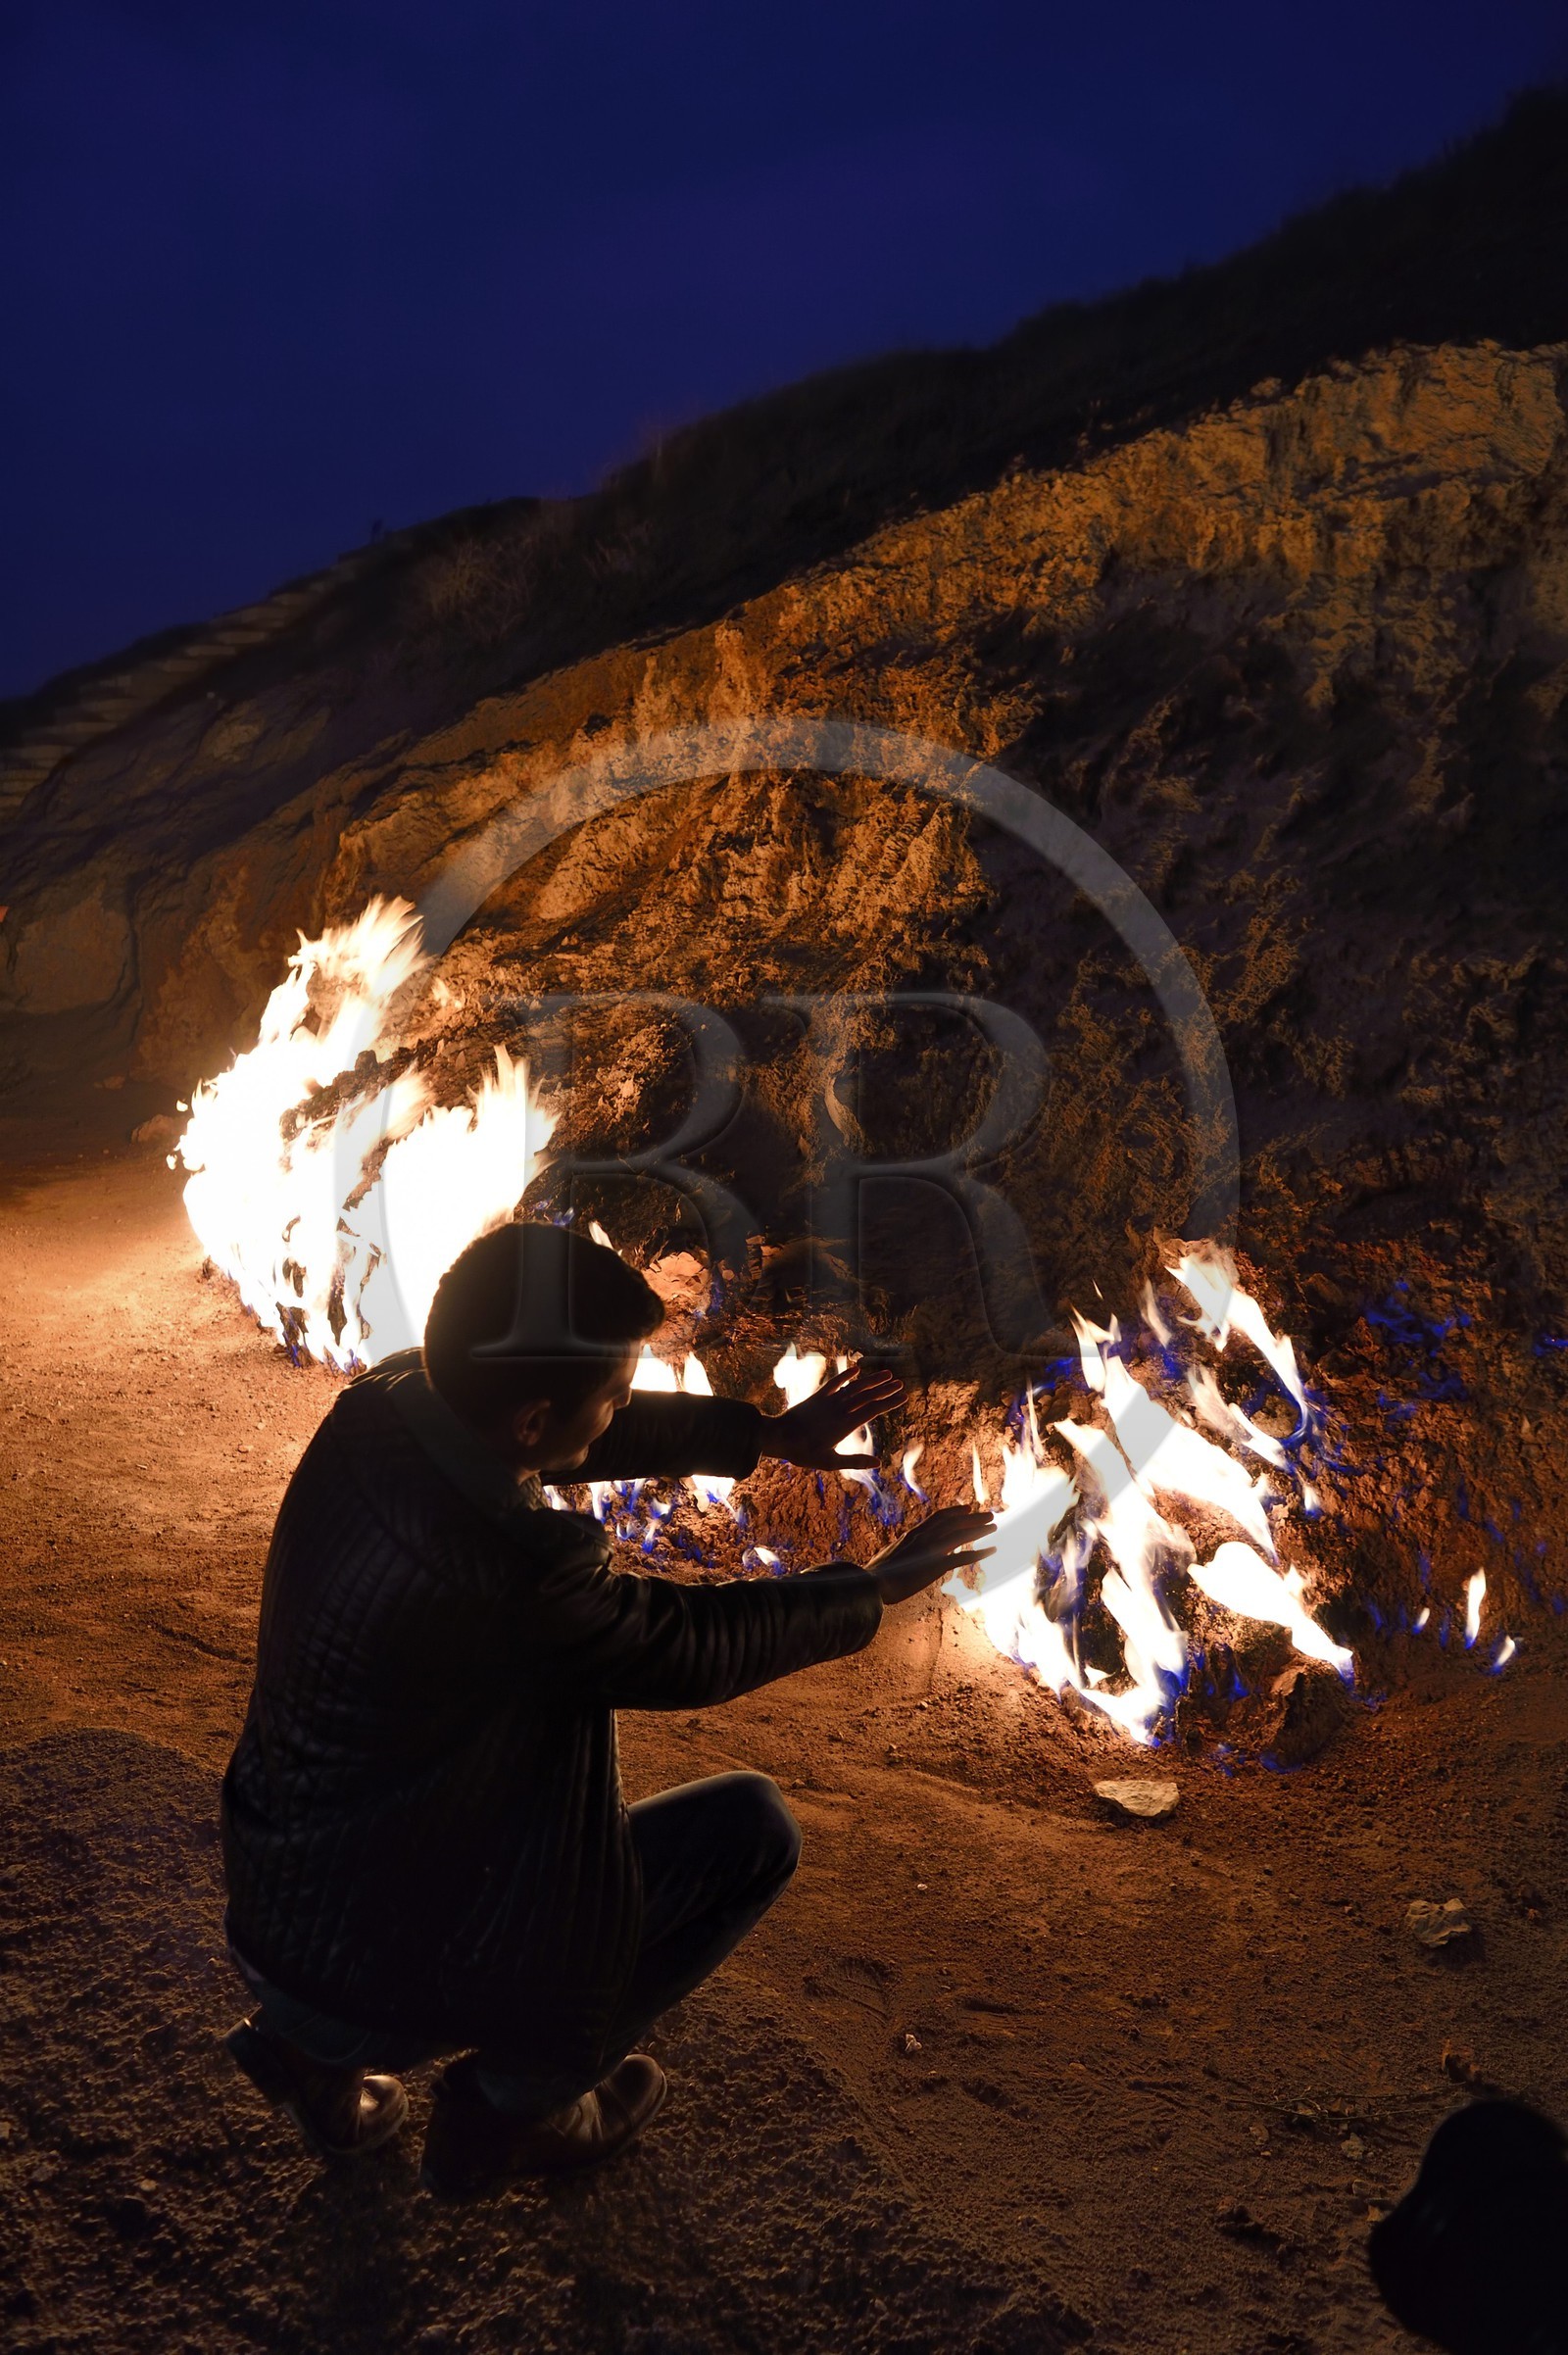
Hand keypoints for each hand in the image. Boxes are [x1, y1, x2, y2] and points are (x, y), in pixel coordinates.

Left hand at [767, 1360, 906, 1469]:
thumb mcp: (830, 1462)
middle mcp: (840, 1409)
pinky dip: (845, 1375)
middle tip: (900, 1384)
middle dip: (885, 1389)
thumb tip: (878, 1463)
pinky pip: (834, 1383)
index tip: (903, 1397)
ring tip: (886, 1374)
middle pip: (867, 1396)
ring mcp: (829, 1401)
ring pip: (854, 1387)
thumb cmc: (803, 1453)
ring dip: (871, 1380)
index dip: (889, 1403)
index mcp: (845, 1424)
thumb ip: (854, 1462)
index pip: (873, 1410)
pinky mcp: (817, 1397)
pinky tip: (856, 1369)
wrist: (778, 1437)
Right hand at [868, 1506, 995, 1606]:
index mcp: (913, 1534)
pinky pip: (963, 1557)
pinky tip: (992, 1550)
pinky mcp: (935, 1566)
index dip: (955, 1512)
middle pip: (954, 1522)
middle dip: (973, 1518)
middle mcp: (924, 1538)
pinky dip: (979, 1553)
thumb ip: (901, 1551)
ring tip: (994, 1526)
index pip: (938, 1517)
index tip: (968, 1508)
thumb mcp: (890, 1556)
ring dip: (979, 1529)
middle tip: (989, 1514)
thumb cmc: (877, 1575)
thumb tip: (901, 1553)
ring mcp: (931, 1550)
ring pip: (960, 1535)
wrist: (873, 1584)